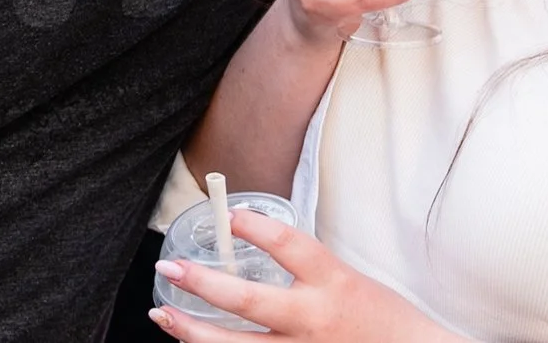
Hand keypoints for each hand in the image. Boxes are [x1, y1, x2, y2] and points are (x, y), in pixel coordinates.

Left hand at [151, 210, 456, 342]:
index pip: (289, 245)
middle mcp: (312, 319)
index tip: (229, 215)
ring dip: (190, 331)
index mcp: (333, 283)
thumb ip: (310, 274)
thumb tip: (264, 255)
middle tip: (172, 266)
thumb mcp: (351, 282)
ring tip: (162, 313)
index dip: (255, 227)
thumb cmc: (385, 321)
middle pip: (247, 302)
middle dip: (203, 283)